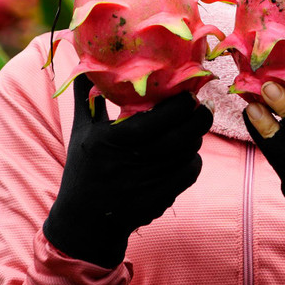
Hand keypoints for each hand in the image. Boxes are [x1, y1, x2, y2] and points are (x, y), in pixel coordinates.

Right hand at [43, 75, 212, 267]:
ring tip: (194, 126)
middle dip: (199, 118)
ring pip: (187, 153)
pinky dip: (193, 160)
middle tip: (204, 106)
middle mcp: (129, 162)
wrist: (85, 221)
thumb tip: (87, 63)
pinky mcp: (158, 199)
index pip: (154, 120)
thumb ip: (86, 97)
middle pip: (178, 137)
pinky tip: (188, 152)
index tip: (188, 94)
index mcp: (110, 141)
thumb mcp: (81, 132)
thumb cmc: (84, 168)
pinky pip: (188, 174)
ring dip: (195, 138)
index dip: (178, 105)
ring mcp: (145, 183)